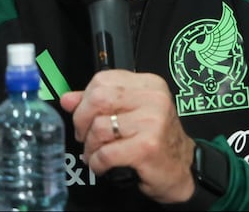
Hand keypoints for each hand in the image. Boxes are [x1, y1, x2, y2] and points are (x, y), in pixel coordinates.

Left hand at [59, 70, 195, 202]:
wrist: (181, 169)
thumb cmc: (156, 139)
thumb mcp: (130, 113)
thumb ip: (99, 103)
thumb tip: (68, 99)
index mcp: (149, 84)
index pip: (102, 80)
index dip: (85, 99)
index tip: (84, 115)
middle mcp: (153, 99)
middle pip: (98, 98)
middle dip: (82, 121)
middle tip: (84, 135)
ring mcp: (152, 122)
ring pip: (99, 127)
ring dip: (90, 146)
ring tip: (95, 153)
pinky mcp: (147, 147)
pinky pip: (106, 153)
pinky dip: (97, 162)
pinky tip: (102, 165)